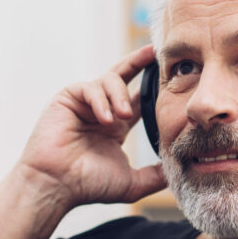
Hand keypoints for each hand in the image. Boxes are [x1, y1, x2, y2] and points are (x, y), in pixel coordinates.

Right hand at [17, 44, 165, 208]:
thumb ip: (155, 175)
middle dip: (138, 62)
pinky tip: (105, 119)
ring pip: (109, 80)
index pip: (137, 98)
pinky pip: (90, 88)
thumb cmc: (88, 185)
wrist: (57, 185)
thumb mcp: (132, 182)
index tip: (170, 75)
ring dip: (119, 95)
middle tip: (154, 53)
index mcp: (115, 126)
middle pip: (122, 76)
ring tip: (122, 116)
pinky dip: (101, 101)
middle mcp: (101, 110)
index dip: (152, 85)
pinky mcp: (67, 98)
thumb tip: (181, 170)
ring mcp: (84, 103)